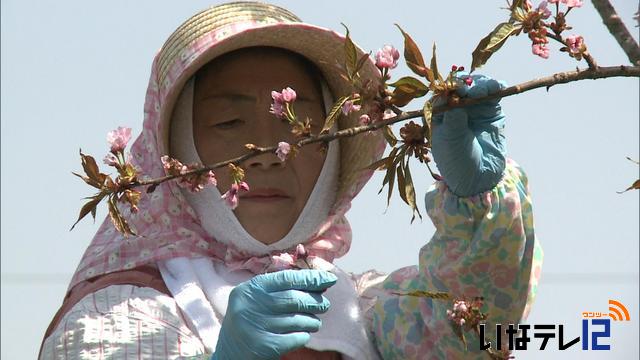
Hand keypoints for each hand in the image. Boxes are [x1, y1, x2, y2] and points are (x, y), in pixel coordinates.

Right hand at [211, 269, 336, 359]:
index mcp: (250, 289)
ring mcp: (256, 326)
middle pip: (294, 299)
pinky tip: (303, 334)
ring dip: (313, 321)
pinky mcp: (263, 346)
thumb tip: (320, 283)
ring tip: (315, 322)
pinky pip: (296, 338)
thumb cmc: (252, 319)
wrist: (230, 352)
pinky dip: (304, 335)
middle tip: (326, 304)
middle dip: (315, 301)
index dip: (310, 278)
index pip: (286, 278)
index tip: (330, 278)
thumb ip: (282, 289)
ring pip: (298, 320)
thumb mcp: (258, 298)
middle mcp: (250, 305)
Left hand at [430, 74, 507, 196]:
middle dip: (467, 85)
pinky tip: (498, 86)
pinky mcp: (491, 111)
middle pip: (461, 87)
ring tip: (484, 90)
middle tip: (472, 90)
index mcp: (439, 113)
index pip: (443, 93)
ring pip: (477, 87)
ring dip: (481, 84)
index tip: (456, 90)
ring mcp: (474, 108)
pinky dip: (496, 87)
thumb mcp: (451, 139)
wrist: (478, 177)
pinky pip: (494, 94)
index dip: (449, 89)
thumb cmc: (456, 160)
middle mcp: (456, 107)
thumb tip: (457, 97)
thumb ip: (454, 118)